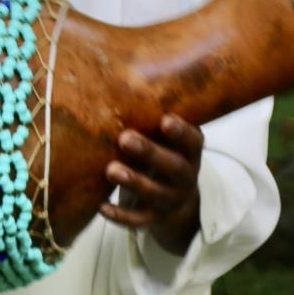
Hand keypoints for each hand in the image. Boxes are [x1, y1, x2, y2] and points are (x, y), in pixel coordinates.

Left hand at [99, 114, 202, 253]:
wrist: (176, 204)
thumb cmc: (164, 155)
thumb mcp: (167, 140)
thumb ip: (154, 118)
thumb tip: (124, 73)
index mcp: (191, 152)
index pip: (193, 141)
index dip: (181, 132)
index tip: (165, 120)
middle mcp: (186, 177)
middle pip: (173, 166)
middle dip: (149, 153)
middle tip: (125, 138)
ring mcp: (171, 200)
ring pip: (155, 193)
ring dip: (133, 181)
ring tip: (111, 169)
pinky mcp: (153, 219)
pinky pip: (137, 220)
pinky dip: (119, 216)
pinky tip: (100, 206)